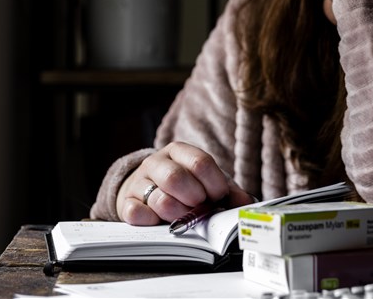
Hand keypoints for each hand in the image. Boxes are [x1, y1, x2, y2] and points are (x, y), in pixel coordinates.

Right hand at [116, 142, 254, 224]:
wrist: (145, 189)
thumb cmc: (183, 187)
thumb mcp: (206, 182)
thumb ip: (228, 191)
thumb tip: (246, 202)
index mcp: (179, 152)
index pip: (199, 162)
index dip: (214, 184)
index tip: (219, 197)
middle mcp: (157, 163)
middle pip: (176, 178)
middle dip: (194, 199)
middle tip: (199, 206)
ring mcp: (140, 183)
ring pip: (159, 199)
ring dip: (177, 214)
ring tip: (183, 216)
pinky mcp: (127, 203)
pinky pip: (137, 214)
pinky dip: (152, 221)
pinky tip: (159, 221)